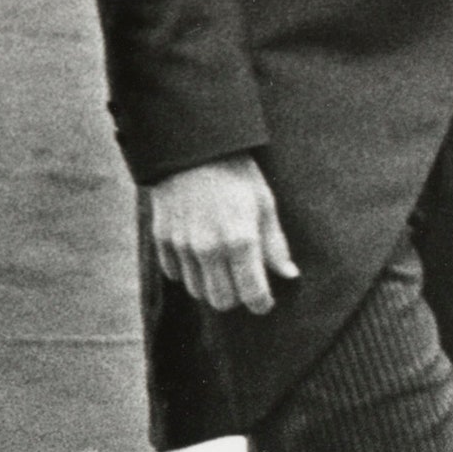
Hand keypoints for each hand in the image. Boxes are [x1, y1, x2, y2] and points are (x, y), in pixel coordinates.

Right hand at [148, 155, 299, 314]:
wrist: (194, 147)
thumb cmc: (237, 173)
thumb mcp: (265, 202)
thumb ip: (275, 245)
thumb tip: (290, 276)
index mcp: (240, 240)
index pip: (251, 294)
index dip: (262, 303)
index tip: (266, 301)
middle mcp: (208, 249)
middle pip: (222, 301)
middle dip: (236, 297)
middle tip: (244, 281)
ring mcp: (182, 246)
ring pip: (197, 291)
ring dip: (212, 284)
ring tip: (222, 263)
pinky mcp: (162, 240)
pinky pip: (176, 274)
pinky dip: (189, 271)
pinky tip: (200, 252)